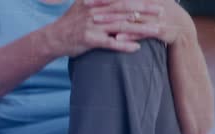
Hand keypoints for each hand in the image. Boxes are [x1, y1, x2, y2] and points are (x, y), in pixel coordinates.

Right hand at [44, 0, 163, 56]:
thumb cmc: (69, 22)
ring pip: (122, 26)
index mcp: (96, 2)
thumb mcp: (81, 3)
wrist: (52, 38)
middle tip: (162, 12)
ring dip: (141, 29)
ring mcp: (93, 26)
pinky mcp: (89, 40)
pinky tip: (137, 48)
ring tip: (157, 31)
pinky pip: (110, 43)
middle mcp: (96, 12)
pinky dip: (124, 45)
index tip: (155, 0)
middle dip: (145, 11)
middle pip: (125, 10)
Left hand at [88, 0, 194, 45]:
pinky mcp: (161, 31)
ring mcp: (157, 17)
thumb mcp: (148, 3)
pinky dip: (130, 35)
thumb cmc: (160, 15)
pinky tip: (117, 38)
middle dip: (105, 5)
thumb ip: (132, 0)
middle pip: (125, 3)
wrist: (182, 29)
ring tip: (96, 21)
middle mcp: (153, 4)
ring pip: (132, 18)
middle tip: (87, 6)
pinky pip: (143, 33)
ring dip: (113, 20)